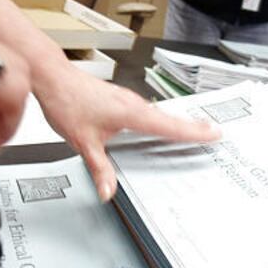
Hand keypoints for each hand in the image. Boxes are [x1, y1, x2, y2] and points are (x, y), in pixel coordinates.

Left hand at [34, 65, 220, 201]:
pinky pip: (148, 111)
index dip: (194, 132)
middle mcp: (133, 103)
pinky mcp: (119, 98)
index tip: (214, 134)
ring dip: (178, 123)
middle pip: (170, 119)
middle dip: (193, 127)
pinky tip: (159, 125)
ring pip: (159, 114)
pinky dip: (161, 119)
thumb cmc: (66, 102)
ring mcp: (127, 99)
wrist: (52, 77)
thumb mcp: (83, 142)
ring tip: (195, 130)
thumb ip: (99, 169)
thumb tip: (109, 191)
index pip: (170, 126)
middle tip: (215, 133)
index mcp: (131, 113)